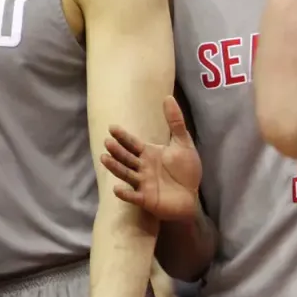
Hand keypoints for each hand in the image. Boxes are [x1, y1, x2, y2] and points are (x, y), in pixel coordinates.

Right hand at [100, 96, 201, 220]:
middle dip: (117, 150)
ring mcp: (142, 183)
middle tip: (107, 142)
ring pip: (126, 174)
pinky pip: (134, 196)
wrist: (192, 196)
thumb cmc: (186, 170)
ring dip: (115, 167)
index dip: (123, 136)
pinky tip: (117, 189)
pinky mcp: (146, 199)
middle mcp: (142, 167)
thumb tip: (168, 97)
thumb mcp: (183, 143)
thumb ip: (175, 122)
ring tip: (104, 159)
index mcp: (148, 153)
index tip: (112, 127)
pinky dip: (125, 194)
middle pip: (126, 157)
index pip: (132, 143)